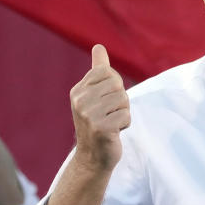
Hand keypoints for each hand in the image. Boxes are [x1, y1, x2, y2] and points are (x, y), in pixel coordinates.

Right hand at [69, 44, 130, 172]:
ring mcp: (88, 114)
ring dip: (123, 113)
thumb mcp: (95, 95)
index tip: (104, 103)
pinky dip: (125, 125)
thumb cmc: (98, 123)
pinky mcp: (100, 128)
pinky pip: (126, 116)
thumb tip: (99, 46)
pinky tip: (113, 133)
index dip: (115, 88)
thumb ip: (98, 70)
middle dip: (121, 102)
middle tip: (108, 115)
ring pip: (124, 100)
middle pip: (118, 86)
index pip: (109, 73)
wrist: (92, 158)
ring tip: (111, 124)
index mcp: (78, 90)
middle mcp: (80, 100)